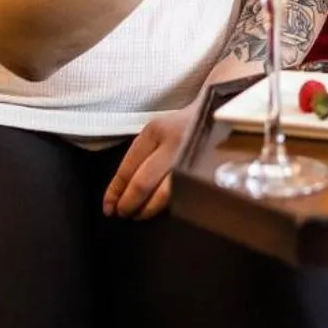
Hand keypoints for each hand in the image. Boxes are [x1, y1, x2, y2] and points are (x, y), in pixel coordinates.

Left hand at [102, 102, 199, 218]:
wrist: (218, 112)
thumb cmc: (181, 127)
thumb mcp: (156, 132)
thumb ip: (141, 157)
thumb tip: (120, 191)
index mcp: (155, 131)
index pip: (129, 167)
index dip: (116, 191)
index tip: (109, 206)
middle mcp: (173, 143)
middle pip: (144, 183)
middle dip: (129, 204)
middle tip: (122, 214)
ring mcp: (192, 157)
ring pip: (165, 194)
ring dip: (148, 210)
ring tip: (139, 215)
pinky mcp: (207, 169)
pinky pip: (184, 194)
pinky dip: (169, 205)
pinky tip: (161, 209)